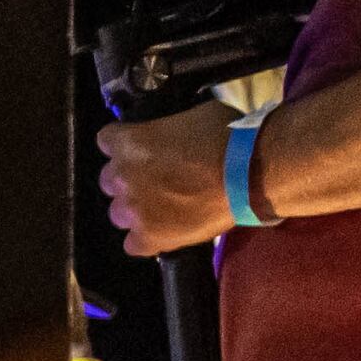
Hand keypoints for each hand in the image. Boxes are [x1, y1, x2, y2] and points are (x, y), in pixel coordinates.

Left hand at [97, 102, 238, 257]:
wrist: (252, 172)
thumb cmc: (228, 137)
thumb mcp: (191, 115)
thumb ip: (165, 129)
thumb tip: (166, 135)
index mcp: (129, 143)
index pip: (107, 141)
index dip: (125, 143)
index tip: (140, 147)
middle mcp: (122, 178)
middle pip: (110, 180)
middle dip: (130, 178)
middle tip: (157, 178)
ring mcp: (133, 211)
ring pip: (119, 213)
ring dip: (136, 209)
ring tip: (164, 207)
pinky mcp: (148, 238)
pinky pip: (133, 244)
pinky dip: (147, 239)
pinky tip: (165, 231)